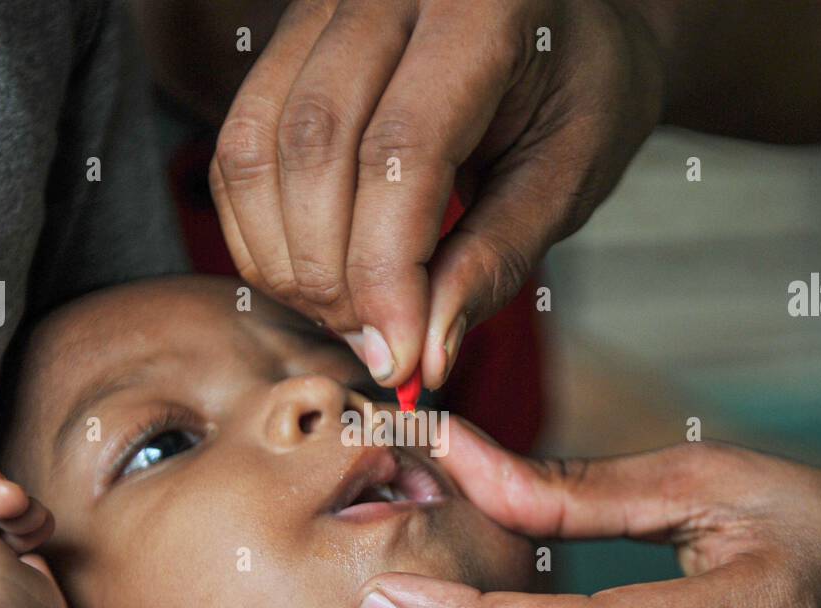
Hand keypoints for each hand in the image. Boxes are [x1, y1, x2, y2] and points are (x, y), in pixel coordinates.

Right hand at [211, 0, 662, 388]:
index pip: (399, 151)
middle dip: (331, 275)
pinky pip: (241, 146)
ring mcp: (323, 9)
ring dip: (287, 260)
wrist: (558, 21)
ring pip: (256, 147)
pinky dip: (262, 230)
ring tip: (350, 317)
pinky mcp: (289, 41)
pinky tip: (315, 274)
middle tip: (377, 348)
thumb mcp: (566, 179)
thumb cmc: (579, 91)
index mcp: (478, 10)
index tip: (399, 359)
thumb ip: (494, 261)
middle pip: (311, 146)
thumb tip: (423, 353)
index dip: (386, 270)